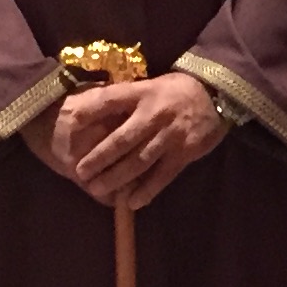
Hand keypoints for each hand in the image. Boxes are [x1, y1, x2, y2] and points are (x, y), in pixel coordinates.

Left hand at [54, 72, 227, 210]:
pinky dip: (147, 190)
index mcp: (143, 93)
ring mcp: (170, 136)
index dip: (90, 111)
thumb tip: (89, 108)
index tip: (70, 123)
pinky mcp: (185, 153)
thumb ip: (125, 98)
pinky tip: (131, 202)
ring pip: (140, 161)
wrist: (216, 95)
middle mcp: (155, 114)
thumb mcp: (149, 85)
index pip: (111, 100)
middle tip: (80, 172)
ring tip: (98, 189)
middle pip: (122, 139)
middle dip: (100, 157)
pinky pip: (163, 176)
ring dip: (117, 178)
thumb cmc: (175, 90)